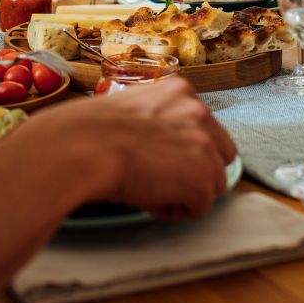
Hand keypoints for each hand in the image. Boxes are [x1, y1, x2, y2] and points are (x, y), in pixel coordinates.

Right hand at [18, 79, 237, 219]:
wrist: (82, 146)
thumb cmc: (92, 132)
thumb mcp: (132, 111)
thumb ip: (159, 121)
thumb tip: (162, 147)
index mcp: (180, 91)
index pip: (206, 127)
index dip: (186, 150)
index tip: (163, 159)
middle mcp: (199, 113)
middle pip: (221, 155)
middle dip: (198, 171)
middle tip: (162, 179)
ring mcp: (204, 145)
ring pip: (213, 184)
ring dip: (184, 192)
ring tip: (149, 188)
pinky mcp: (202, 178)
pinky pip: (200, 207)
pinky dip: (176, 210)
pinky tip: (149, 199)